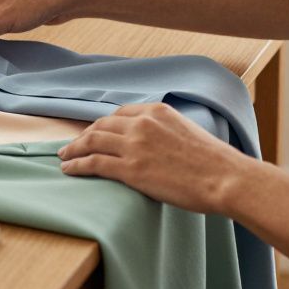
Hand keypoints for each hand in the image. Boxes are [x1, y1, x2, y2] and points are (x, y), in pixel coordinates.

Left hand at [57, 103, 256, 214]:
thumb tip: (158, 146)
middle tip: (72, 144)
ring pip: (92, 141)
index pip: (120, 113)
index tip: (94, 133)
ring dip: (74, 148)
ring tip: (64, 156)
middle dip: (84, 135)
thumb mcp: (188, 132)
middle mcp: (142, 123)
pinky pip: (93, 163)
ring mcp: (134, 145)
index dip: (103, 124)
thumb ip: (167, 132)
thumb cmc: (214, 162)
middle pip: (102, 125)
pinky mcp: (131, 169)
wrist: (225, 177)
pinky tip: (68, 169)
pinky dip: (77, 165)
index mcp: (157, 111)